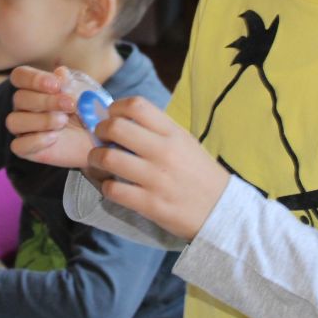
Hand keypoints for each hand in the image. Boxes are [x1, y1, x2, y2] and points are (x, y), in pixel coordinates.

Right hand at [6, 65, 95, 168]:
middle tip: (69, 104)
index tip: (56, 85)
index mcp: (32, 87)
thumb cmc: (85, 111)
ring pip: (14, 121)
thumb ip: (69, 83)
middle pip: (19, 98)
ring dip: (41, 120)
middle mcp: (22, 106)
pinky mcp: (25, 149)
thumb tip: (60, 72)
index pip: (20, 76)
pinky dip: (36, 141)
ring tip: (63, 122)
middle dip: (46, 101)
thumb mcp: (81, 93)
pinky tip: (54, 138)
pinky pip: (18, 146)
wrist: (96, 138)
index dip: (34, 79)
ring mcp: (21, 128)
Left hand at [88, 97, 230, 241]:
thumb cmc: (199, 174)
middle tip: (100, 138)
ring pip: (108, 158)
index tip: (110, 116)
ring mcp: (156, 178)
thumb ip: (157, 130)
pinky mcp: (150, 204)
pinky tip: (112, 186)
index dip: (115, 107)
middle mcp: (164, 152)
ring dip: (95, 159)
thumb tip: (122, 119)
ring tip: (98, 162)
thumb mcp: (185, 143)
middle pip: (116, 127)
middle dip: (99, 130)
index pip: (137, 106)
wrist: (222, 212)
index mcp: (173, 133)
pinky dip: (106, 186)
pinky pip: (113, 190)